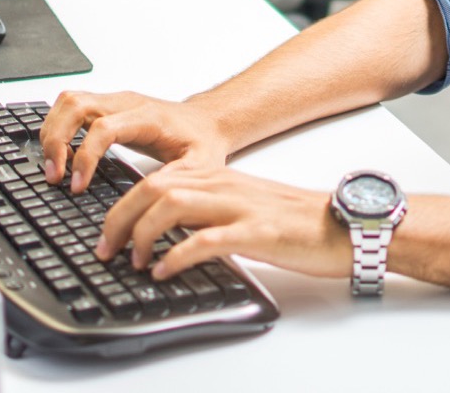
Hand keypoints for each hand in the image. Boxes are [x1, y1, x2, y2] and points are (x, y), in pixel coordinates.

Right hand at [39, 89, 231, 192]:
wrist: (207, 122)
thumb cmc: (202, 141)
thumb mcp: (200, 165)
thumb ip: (175, 179)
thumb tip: (146, 198)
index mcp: (147, 116)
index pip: (103, 127)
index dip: (85, 156)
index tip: (77, 185)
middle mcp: (126, 103)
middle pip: (76, 105)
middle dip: (57, 140)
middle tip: (54, 175)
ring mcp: (114, 102)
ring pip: (68, 101)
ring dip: (52, 132)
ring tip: (53, 167)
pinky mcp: (106, 107)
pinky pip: (71, 108)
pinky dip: (58, 128)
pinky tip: (61, 155)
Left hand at [93, 161, 348, 281]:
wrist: (343, 225)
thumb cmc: (296, 222)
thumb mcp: (243, 207)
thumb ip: (207, 212)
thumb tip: (166, 234)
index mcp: (219, 178)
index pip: (156, 178)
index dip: (122, 205)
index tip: (107, 232)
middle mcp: (225, 185)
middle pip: (154, 187)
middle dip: (120, 217)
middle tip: (107, 248)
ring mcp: (240, 207)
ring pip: (172, 204)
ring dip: (143, 234)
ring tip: (135, 260)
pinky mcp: (256, 232)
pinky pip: (206, 239)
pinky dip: (177, 255)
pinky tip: (165, 270)